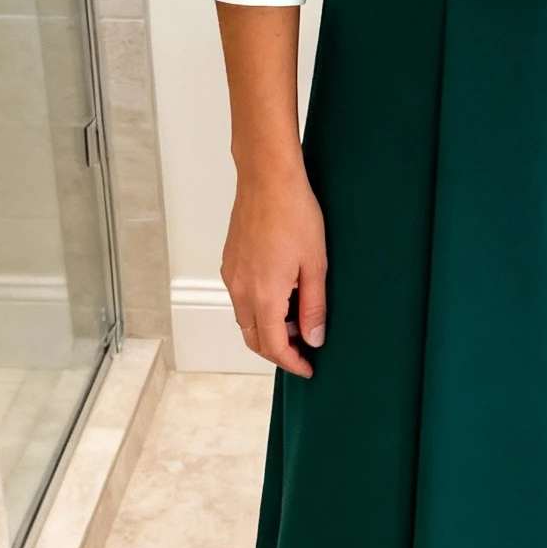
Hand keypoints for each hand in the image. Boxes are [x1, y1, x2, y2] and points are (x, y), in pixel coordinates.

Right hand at [221, 156, 326, 379]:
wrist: (267, 180)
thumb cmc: (294, 214)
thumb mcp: (315, 265)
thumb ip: (314, 307)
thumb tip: (313, 338)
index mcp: (264, 296)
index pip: (273, 346)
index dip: (292, 362)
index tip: (308, 367)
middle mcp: (241, 291)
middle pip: (254, 339)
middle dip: (278, 351)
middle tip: (304, 348)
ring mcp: (232, 276)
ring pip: (245, 320)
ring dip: (268, 330)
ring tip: (297, 319)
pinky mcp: (230, 264)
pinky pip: (240, 300)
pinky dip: (258, 310)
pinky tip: (281, 297)